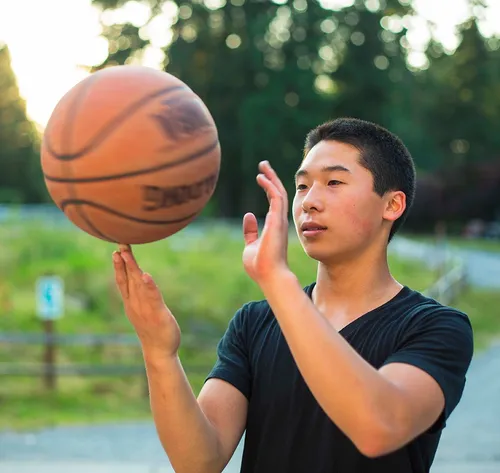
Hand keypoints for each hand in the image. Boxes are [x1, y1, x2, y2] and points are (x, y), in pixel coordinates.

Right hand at [113, 245, 180, 357]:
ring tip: (126, 253)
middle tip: (119, 245)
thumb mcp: (143, 311)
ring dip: (132, 268)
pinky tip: (145, 275)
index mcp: (131, 303)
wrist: (159, 352)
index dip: (119, 266)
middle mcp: (135, 304)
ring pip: (136, 284)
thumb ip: (141, 297)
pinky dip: (148, 285)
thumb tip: (141, 282)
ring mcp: (145, 309)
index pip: (122, 281)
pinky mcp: (157, 313)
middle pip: (127, 279)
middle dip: (123, 261)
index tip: (115, 251)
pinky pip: (152, 297)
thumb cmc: (152, 330)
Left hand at [242, 160, 289, 284]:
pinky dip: (270, 186)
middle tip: (264, 165)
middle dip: (272, 178)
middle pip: (278, 193)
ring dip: (271, 178)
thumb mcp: (250, 245)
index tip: (261, 177)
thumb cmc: (260, 265)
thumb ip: (250, 231)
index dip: (268, 187)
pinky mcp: (277, 220)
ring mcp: (280, 220)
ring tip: (263, 165)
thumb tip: (248, 215)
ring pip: (279, 192)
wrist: (268, 276)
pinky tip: (262, 177)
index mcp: (274, 226)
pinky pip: (277, 198)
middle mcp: (279, 221)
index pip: (274, 202)